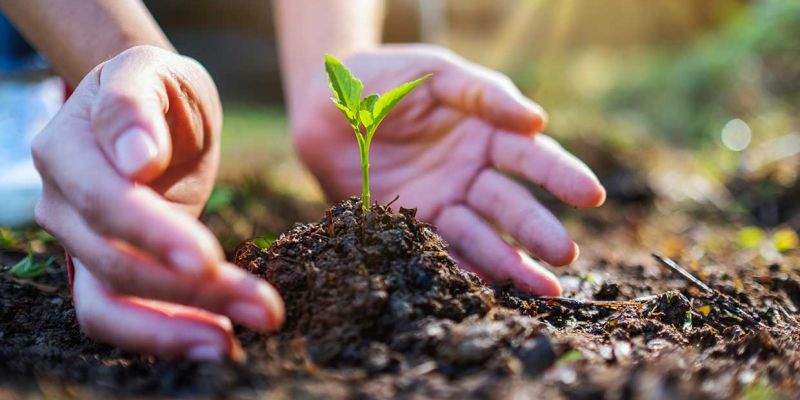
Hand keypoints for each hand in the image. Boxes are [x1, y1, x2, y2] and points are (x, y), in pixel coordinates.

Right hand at [32, 46, 283, 360]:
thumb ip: (135, 106)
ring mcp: (79, 243)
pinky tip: (220, 339)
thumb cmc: (158, 89)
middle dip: (191, 291)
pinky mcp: (106, 271)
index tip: (209, 259)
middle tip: (264, 308)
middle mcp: (63, 204)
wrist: (153, 114)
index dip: (153, 234)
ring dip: (176, 330)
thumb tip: (137, 158)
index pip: (107, 201)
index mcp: (67, 149)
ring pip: (111, 304)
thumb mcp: (151, 72)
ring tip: (236, 344)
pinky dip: (167, 333)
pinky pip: (124, 315)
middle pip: (115, 263)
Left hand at [292, 45, 604, 295]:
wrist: (324, 101)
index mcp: (485, 133)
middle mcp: (469, 172)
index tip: (590, 195)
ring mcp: (440, 200)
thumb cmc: (386, 77)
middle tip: (567, 255)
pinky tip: (486, 288)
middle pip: (510, 204)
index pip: (530, 156)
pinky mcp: (406, 222)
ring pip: (481, 234)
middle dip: (539, 229)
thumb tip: (538, 120)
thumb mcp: (436, 73)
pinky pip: (437, 248)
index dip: (560, 175)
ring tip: (543, 288)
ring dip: (511, 261)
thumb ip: (483, 93)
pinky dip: (461, 269)